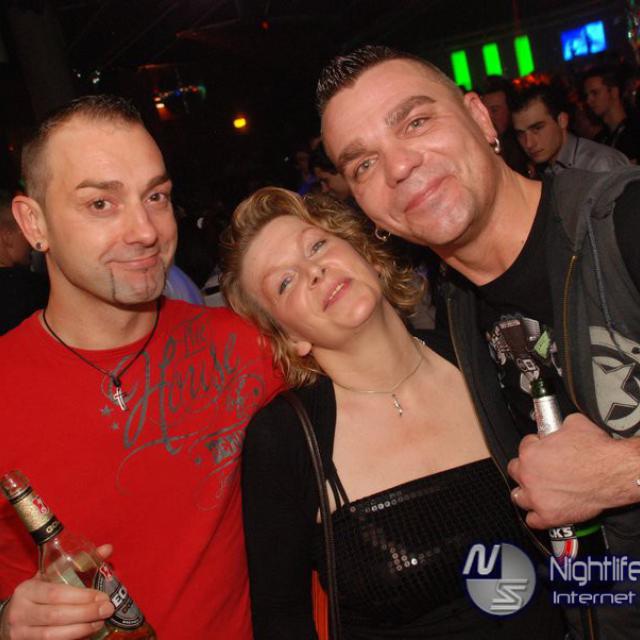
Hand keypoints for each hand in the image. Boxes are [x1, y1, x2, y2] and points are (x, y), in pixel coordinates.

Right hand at [0, 545, 114, 639]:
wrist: (11, 616)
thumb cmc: (38, 592)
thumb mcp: (52, 575)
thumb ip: (79, 562)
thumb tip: (108, 548)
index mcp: (28, 589)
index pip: (56, 593)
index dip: (81, 596)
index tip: (102, 596)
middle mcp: (21, 611)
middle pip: (56, 615)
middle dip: (86, 613)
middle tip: (107, 609)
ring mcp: (21, 631)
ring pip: (53, 635)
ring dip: (81, 628)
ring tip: (101, 621)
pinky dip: (72, 637)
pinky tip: (88, 630)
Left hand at [507, 413, 636, 528]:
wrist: (613, 472)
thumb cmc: (596, 451)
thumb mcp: (574, 423)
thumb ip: (560, 426)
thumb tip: (560, 426)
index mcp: (530, 452)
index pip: (524, 446)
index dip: (535, 445)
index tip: (541, 448)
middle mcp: (529, 475)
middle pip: (515, 471)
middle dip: (525, 468)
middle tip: (538, 468)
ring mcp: (537, 497)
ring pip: (518, 497)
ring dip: (526, 493)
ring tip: (536, 489)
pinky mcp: (549, 516)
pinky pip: (532, 520)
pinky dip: (536, 517)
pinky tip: (543, 510)